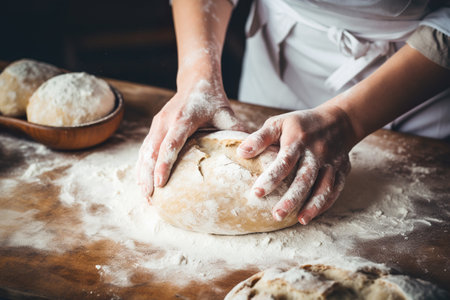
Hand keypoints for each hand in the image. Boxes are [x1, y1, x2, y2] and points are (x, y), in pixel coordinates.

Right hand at [136, 74, 244, 201]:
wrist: (196, 81)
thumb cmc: (213, 101)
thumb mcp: (227, 115)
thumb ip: (237, 133)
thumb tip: (250, 155)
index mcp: (183, 118)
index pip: (171, 143)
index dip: (164, 164)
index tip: (160, 183)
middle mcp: (166, 121)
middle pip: (151, 151)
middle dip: (147, 175)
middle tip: (150, 198)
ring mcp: (158, 124)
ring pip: (144, 151)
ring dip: (142, 173)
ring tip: (145, 196)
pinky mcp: (155, 127)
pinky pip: (145, 149)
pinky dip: (143, 166)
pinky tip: (144, 182)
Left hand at [237, 104, 355, 224]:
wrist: (339, 119)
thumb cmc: (301, 124)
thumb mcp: (279, 122)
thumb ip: (260, 138)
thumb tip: (241, 152)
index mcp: (298, 140)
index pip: (284, 162)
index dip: (271, 178)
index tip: (257, 193)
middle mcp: (316, 153)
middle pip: (305, 178)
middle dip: (292, 198)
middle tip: (277, 215)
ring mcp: (331, 163)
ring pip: (324, 187)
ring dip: (313, 205)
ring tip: (300, 221)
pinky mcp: (342, 170)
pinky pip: (335, 189)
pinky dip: (325, 203)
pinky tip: (313, 215)